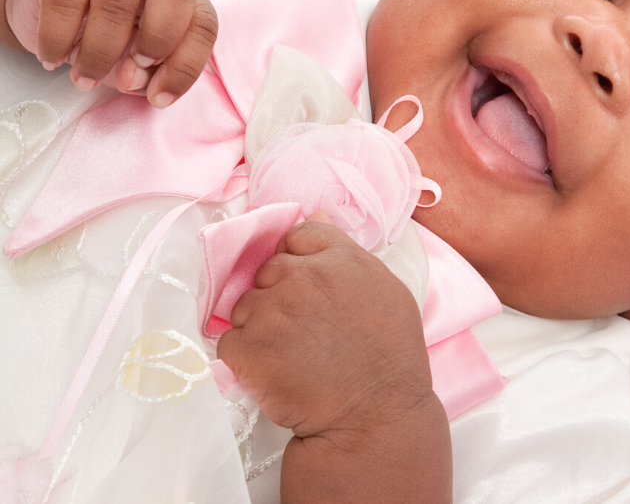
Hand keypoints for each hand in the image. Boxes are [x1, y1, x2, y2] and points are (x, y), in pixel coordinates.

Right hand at [5, 0, 217, 106]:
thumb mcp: (137, 54)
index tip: (159, 98)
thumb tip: (133, 78)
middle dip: (158, 41)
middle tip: (129, 74)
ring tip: (85, 78)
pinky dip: (59, 38)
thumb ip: (148, 71)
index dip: (186, 66)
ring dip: (100, 52)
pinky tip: (55, 58)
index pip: (203, 22)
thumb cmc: (108, 27)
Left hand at [216, 217, 434, 438]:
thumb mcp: (388, 291)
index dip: (298, 260)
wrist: (374, 416)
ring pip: (246, 305)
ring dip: (260, 326)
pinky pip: (230, 342)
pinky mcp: (246, 348)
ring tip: (290, 355)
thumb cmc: (390, 358)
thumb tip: (317, 221)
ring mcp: (270, 311)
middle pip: (269, 269)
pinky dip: (246, 358)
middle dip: (278, 294)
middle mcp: (301, 277)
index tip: (306, 286)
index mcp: (339, 259)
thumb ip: (349, 256)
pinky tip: (274, 372)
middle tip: (301, 329)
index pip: (298, 236)